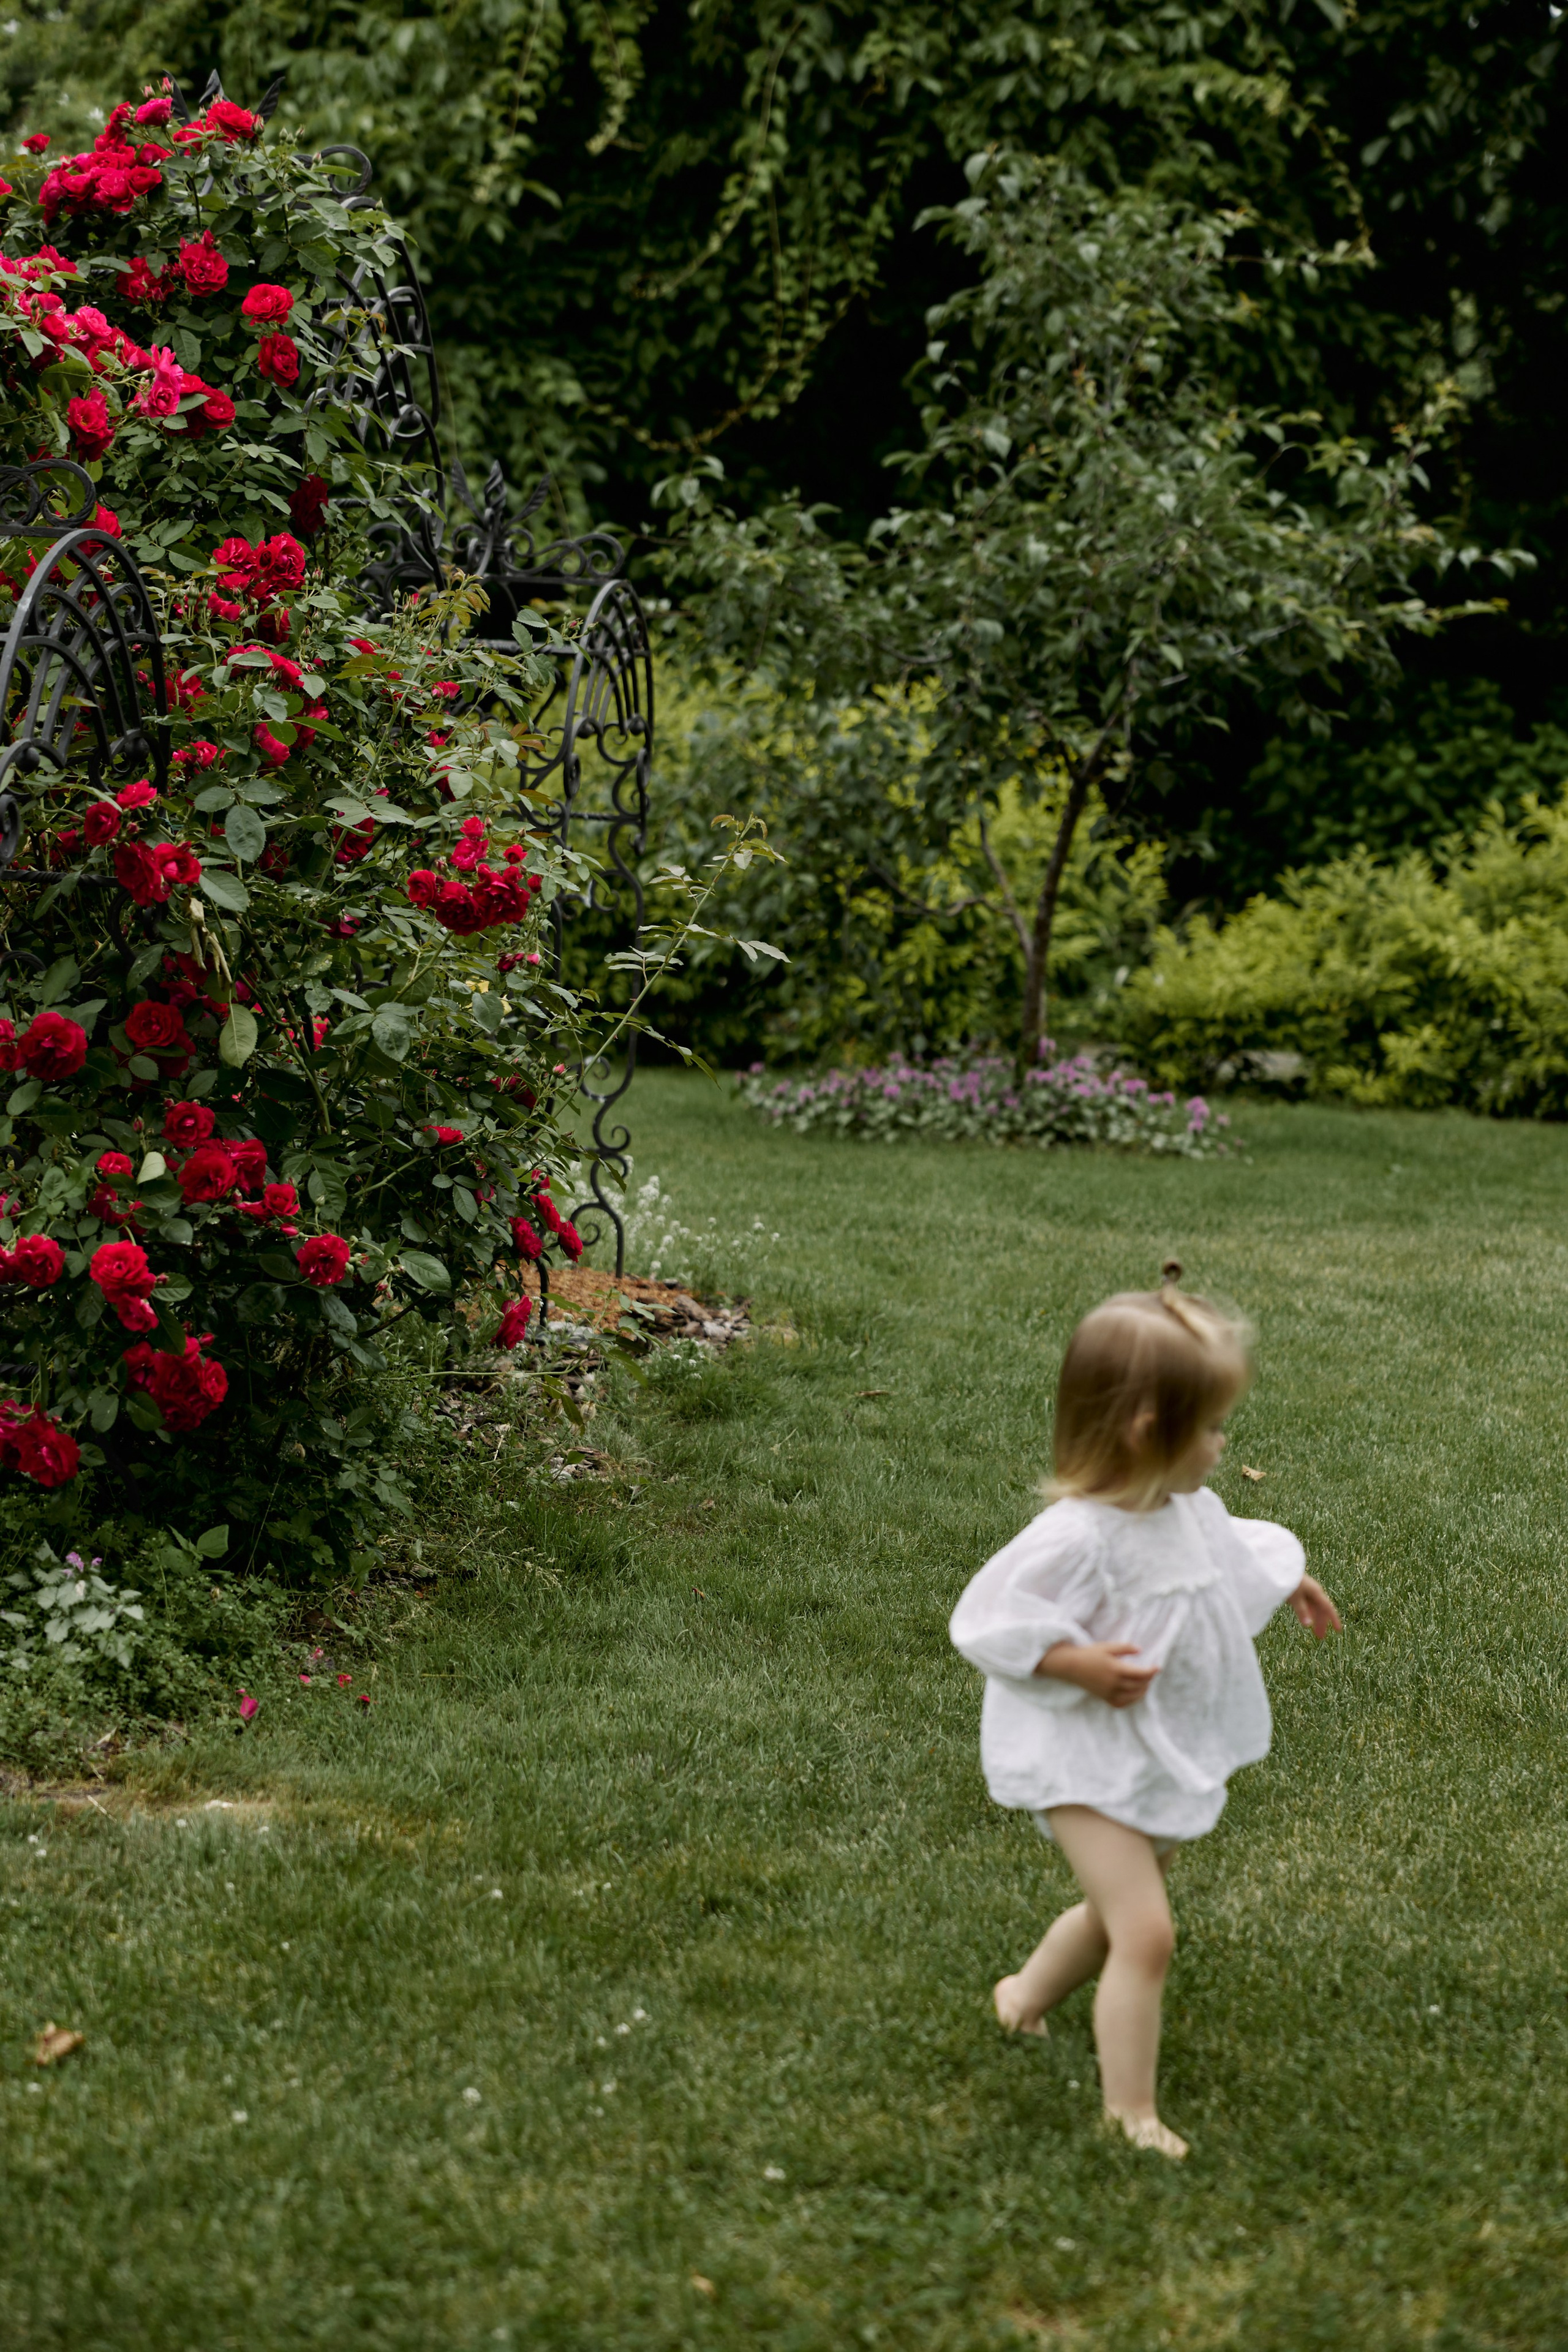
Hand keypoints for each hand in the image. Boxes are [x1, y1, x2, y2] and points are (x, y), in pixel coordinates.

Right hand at [1036, 1640, 1159, 1707]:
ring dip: (1142, 1692)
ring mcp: (1109, 1692)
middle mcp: (1114, 1683)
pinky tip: (1133, 1695)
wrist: (1071, 1666)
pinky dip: (1130, 1701)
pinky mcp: (1104, 1697)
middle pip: (1138, 1686)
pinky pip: (1121, 1704)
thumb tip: (1140, 1650)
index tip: (1157, 1667)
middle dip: (1148, 1680)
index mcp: (1116, 1669)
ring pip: (1132, 1697)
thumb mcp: (1107, 1646)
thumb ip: (1125, 1648)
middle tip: (1151, 1674)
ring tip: (1145, 1685)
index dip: (1151, 1671)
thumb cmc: (1089, 1654)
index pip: (1140, 1674)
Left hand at [1289, 1574, 1341, 1638]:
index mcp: (1316, 1592)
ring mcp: (1307, 1590)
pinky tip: (1307, 1619)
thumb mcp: (1295, 1598)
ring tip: (1315, 1632)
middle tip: (1321, 1637)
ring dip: (1315, 1619)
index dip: (1334, 1619)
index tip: (1338, 1630)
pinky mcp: (1299, 1590)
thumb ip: (1302, 1611)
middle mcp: (1314, 1591)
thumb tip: (1308, 1625)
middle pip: (1321, 1609)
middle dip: (1322, 1623)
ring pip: (1314, 1608)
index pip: (1328, 1608)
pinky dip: (1308, 1614)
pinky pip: (1308, 1605)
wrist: (1278, 1567)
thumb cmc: (1288, 1581)